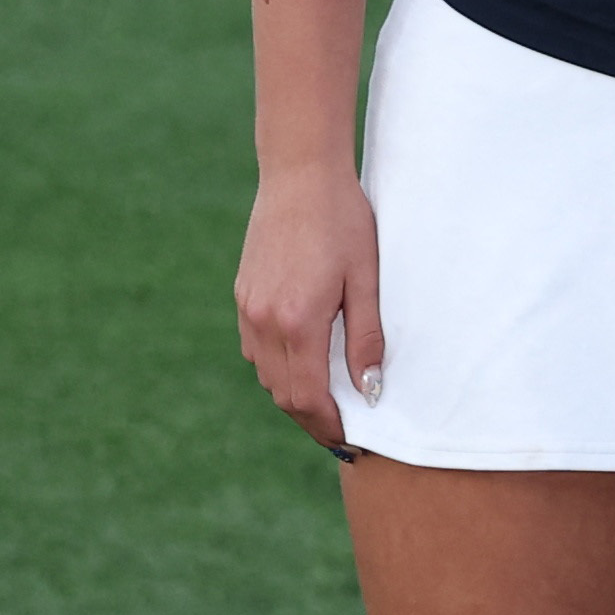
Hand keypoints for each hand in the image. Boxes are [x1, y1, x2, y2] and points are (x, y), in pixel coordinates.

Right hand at [232, 166, 384, 450]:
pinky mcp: (243, 296)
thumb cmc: (343, 221)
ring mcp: (249, 309)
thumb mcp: (365, 278)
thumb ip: (366, 337)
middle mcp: (265, 321)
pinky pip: (255, 349)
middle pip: (282, 393)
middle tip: (339, 428)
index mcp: (298, 321)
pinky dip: (276, 366)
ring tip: (325, 399)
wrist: (300, 176)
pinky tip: (301, 361)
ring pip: (265, 374)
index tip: (347, 438)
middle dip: (310, 417)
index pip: (307, 396)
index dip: (327, 424)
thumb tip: (370, 389)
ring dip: (292, 393)